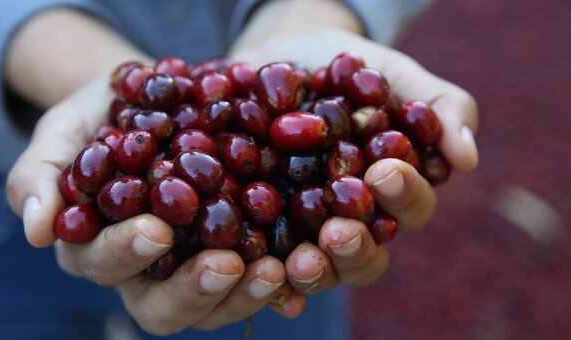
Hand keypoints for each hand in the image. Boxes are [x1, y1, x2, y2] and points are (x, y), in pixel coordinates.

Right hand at [6, 75, 303, 334]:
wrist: (160, 99)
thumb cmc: (104, 114)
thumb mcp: (68, 128)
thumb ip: (42, 173)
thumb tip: (34, 232)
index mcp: (98, 246)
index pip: (104, 264)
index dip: (125, 253)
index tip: (155, 229)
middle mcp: (146, 271)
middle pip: (162, 306)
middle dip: (194, 290)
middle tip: (228, 264)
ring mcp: (194, 267)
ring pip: (214, 306)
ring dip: (245, 295)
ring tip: (277, 269)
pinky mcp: (238, 254)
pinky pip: (257, 282)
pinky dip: (281, 281)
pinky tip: (302, 266)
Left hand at [231, 28, 478, 291]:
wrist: (283, 58)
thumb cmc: (349, 70)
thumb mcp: (395, 76)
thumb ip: (439, 108)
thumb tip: (467, 160)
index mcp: (392, 192)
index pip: (410, 208)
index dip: (402, 196)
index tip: (383, 171)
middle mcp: (354, 220)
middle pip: (366, 255)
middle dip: (356, 248)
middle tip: (340, 230)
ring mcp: (308, 230)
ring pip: (321, 269)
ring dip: (316, 271)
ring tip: (302, 260)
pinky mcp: (264, 229)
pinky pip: (269, 266)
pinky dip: (273, 284)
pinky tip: (269, 285)